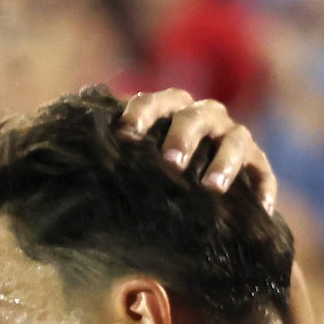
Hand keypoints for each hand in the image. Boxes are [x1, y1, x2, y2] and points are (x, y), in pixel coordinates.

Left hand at [118, 89, 278, 209]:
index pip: (155, 102)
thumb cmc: (153, 192)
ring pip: (234, 140)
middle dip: (182, 136)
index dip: (141, 114)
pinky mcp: (258, 168)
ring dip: (223, 161)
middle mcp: (204, 119)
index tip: (125, 135)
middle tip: (169, 163)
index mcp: (170, 114)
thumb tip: (61, 175)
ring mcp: (234, 140)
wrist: (196, 221)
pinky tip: (259, 210)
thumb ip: (109, 168)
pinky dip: (262, 189)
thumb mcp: (130, 179)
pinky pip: (263, 176)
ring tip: (211, 188)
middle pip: (194, 116)